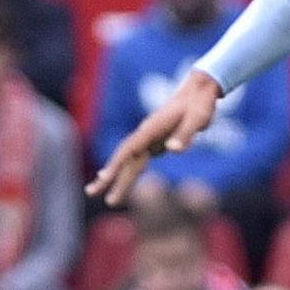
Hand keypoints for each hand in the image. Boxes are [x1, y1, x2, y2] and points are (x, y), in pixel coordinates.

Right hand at [87, 69, 222, 206]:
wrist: (200, 90)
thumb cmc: (200, 104)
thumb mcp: (198, 119)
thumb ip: (185, 134)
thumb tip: (173, 151)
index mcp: (152, 128)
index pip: (129, 148)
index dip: (116, 162)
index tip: (103, 176)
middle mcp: (145, 134)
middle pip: (124, 158)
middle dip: (108, 176)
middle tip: (90, 193)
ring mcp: (148, 138)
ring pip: (130, 162)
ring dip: (117, 180)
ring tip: (109, 200)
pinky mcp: (155, 142)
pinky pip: (138, 161)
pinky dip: (128, 174)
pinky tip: (121, 184)